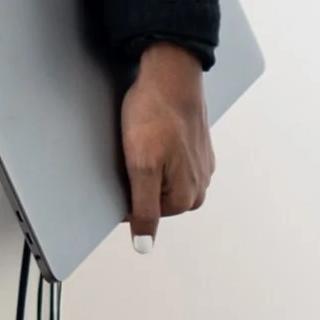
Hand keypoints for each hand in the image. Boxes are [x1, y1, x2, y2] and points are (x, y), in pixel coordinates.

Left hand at [119, 43, 212, 241]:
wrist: (172, 72)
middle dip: (139, 180)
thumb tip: (145, 246)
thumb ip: (144, 209)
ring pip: (163, 178)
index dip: (125, 192)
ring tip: (141, 139)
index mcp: (187, 197)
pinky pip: (171, 159)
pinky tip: (152, 133)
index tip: (119, 171)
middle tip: (130, 152)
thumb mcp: (141, 166)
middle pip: (155, 197)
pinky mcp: (196, 146)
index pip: (143, 214)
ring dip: (150, 164)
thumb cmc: (156, 114)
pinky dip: (159, 150)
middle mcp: (199, 185)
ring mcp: (200, 165)